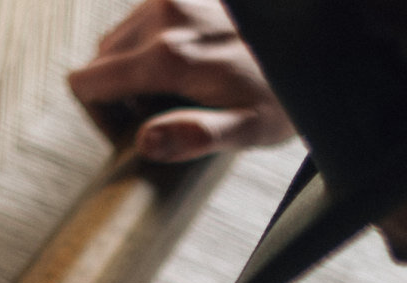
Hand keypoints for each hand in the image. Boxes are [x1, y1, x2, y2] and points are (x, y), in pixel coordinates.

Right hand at [68, 0, 294, 162]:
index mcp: (168, 56)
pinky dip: (151, 45)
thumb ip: (195, 136)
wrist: (317, 42)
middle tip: (155, 119)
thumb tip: (146, 143)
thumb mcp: (246, 129)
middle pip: (100, 59)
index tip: (128, 135)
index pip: (89, 83)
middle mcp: (163, 15)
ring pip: (119, 37)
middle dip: (115, 94)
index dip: (99, 117)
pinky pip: (145, 19)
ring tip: (173, 93)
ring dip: (132, 69)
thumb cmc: (284, 94)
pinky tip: (185, 66)